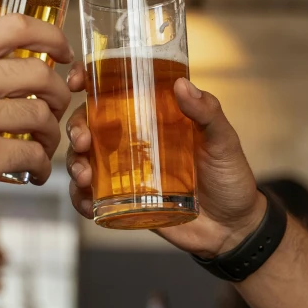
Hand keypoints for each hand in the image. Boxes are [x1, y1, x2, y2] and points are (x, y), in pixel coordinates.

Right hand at [0, 14, 72, 251]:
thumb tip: (11, 48)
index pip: (15, 25)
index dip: (52, 36)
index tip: (64, 53)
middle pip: (38, 73)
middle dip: (59, 92)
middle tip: (57, 107)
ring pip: (41, 115)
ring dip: (51, 133)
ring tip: (42, 145)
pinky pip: (34, 154)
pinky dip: (42, 166)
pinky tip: (34, 171)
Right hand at [66, 61, 265, 257]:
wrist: (233, 228)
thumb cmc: (230, 178)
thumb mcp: (224, 140)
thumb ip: (207, 113)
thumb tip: (182, 85)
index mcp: (153, 114)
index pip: (114, 89)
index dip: (88, 79)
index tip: (77, 82)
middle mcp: (133, 137)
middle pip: (89, 122)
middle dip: (76, 127)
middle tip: (84, 140)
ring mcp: (125, 168)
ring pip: (84, 157)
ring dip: (75, 163)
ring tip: (85, 177)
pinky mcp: (122, 199)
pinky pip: (90, 195)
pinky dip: (80, 198)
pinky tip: (88, 204)